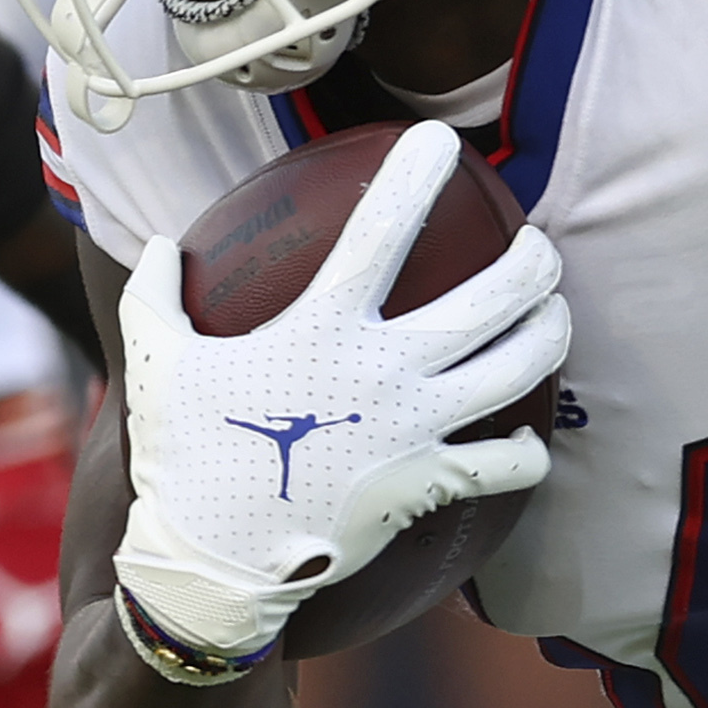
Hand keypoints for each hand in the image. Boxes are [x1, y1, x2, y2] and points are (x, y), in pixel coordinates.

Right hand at [111, 121, 565, 667]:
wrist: (213, 564)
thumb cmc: (184, 458)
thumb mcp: (154, 362)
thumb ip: (155, 295)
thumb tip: (157, 246)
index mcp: (323, 328)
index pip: (384, 230)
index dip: (417, 174)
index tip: (440, 143)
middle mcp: (385, 370)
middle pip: (496, 296)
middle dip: (533, 259)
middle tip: (537, 246)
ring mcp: (416, 428)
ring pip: (522, 366)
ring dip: (551, 332)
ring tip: (554, 315)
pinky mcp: (429, 485)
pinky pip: (510, 464)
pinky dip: (528, 451)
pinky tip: (525, 440)